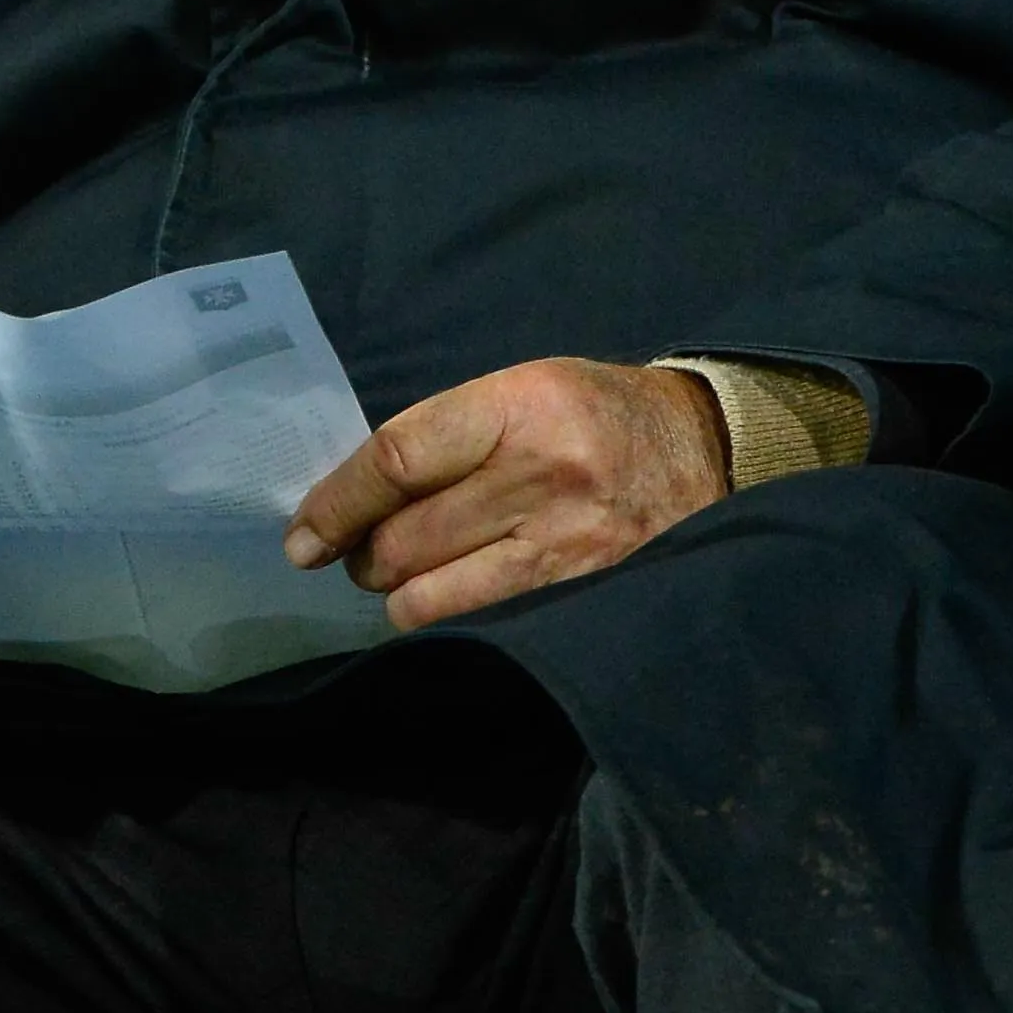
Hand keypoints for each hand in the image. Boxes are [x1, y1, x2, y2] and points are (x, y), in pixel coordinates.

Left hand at [282, 359, 731, 631]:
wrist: (710, 447)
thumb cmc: (594, 412)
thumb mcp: (525, 390)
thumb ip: (446, 435)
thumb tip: (353, 496)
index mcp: (520, 405)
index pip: (396, 459)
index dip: (336, 503)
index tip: (303, 537)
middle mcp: (542, 474)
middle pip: (405, 539)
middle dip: (364, 556)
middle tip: (362, 555)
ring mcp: (568, 543)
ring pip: (433, 596)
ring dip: (399, 595)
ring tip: (403, 579)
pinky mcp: (586, 592)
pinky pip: (483, 623)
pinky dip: (447, 617)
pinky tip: (447, 601)